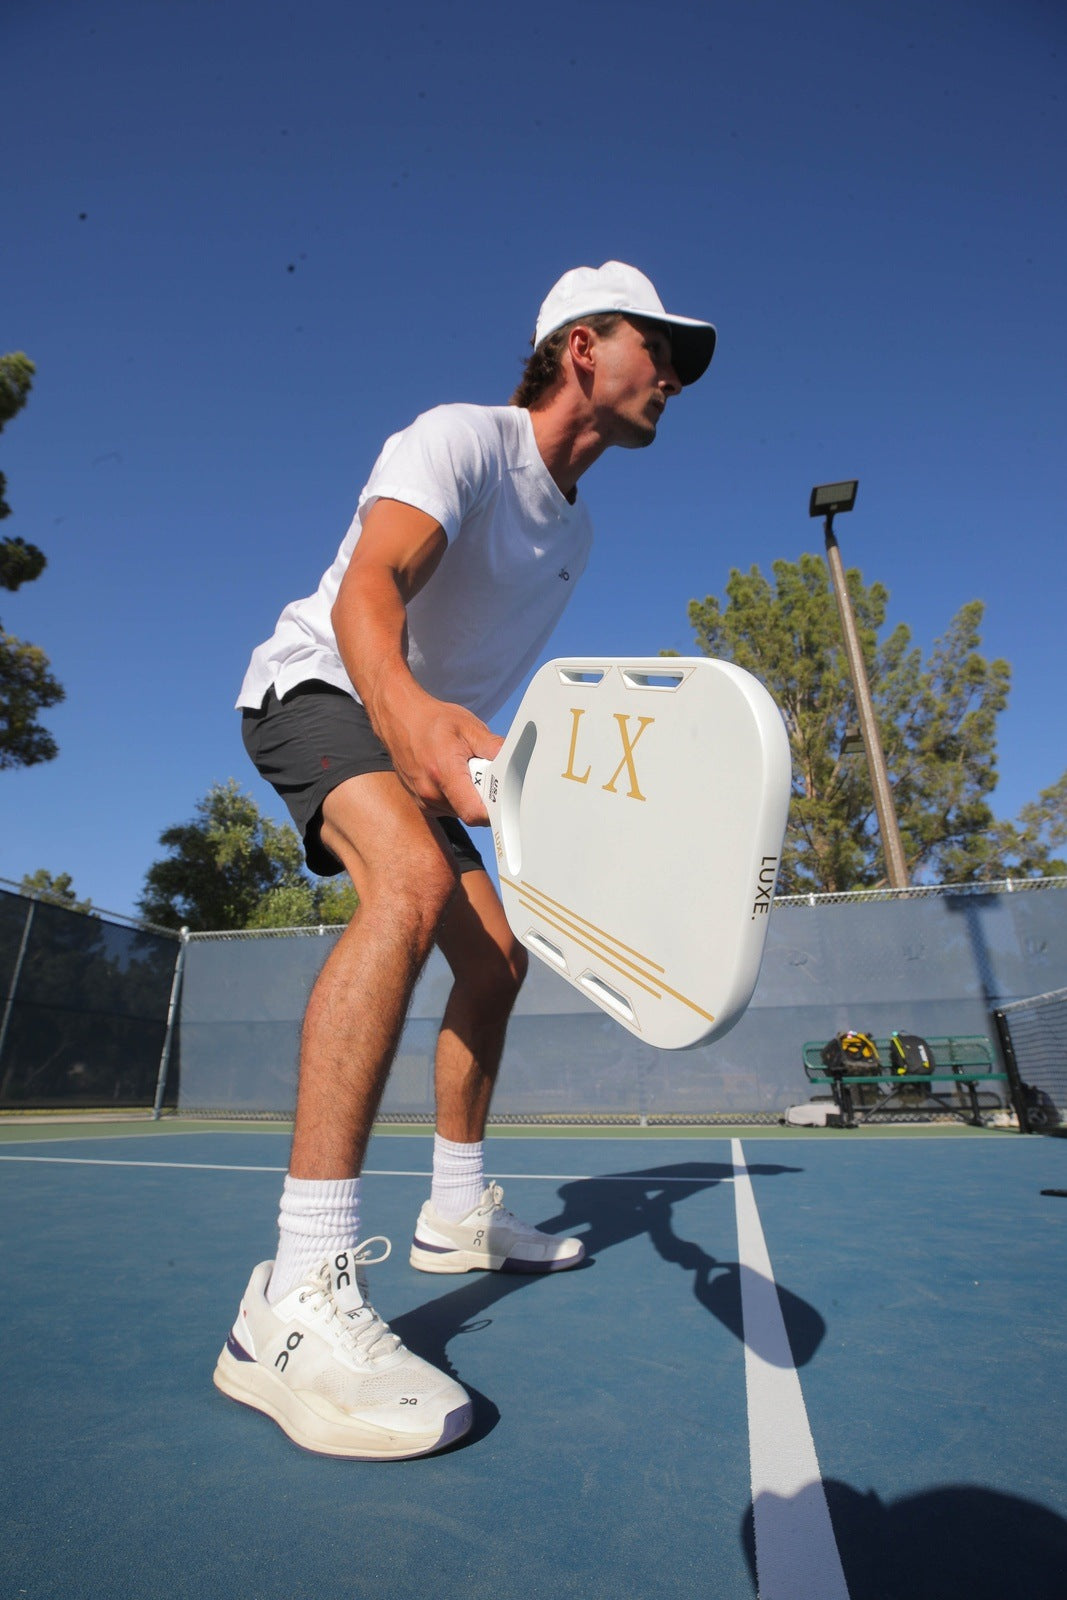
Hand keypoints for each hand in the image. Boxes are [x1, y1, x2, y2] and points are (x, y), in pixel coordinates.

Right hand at [375, 687, 502, 825]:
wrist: (400, 718)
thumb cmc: (432, 721)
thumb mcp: (468, 727)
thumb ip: (493, 747)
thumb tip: (514, 762)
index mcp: (443, 773)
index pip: (474, 813)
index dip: (493, 810)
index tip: (503, 798)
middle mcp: (430, 793)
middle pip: (470, 812)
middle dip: (483, 796)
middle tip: (481, 771)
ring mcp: (423, 801)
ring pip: (460, 811)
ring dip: (469, 796)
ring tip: (463, 769)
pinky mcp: (422, 803)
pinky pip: (449, 808)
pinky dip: (457, 795)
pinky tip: (452, 774)